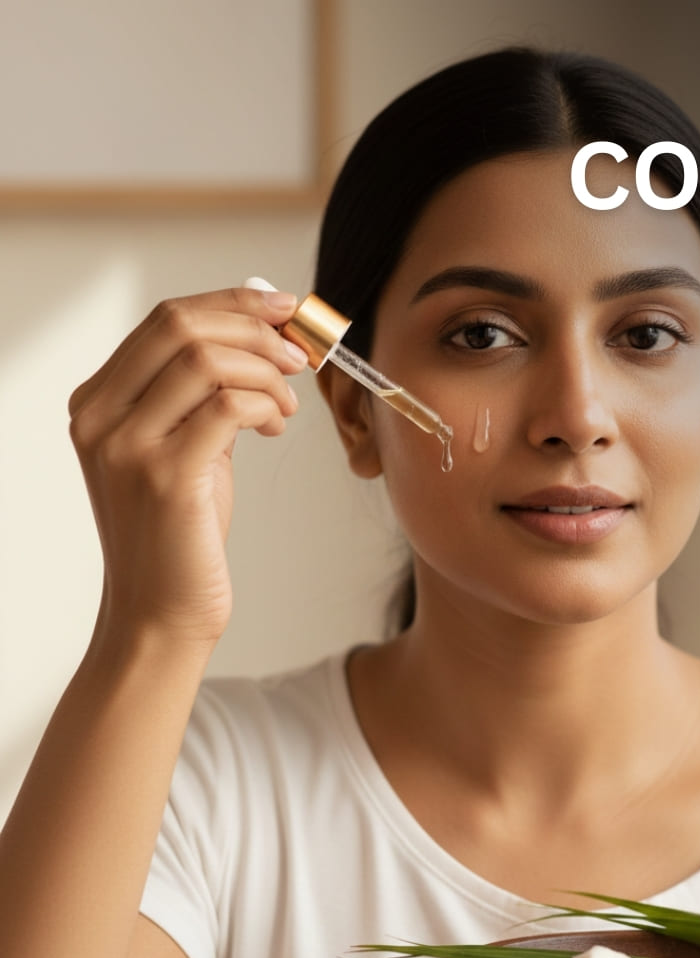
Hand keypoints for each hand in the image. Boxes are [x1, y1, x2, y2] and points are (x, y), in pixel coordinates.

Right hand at [68, 286, 305, 643]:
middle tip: (299, 355)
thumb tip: (266, 336)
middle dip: (256, 328)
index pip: (166, 318)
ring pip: (207, 360)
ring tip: (287, 407)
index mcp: (97, 400)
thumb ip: (206, 395)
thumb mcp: (186, 447)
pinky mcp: (164, 476)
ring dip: (267, 374)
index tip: (285, 309)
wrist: (161, 610)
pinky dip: (266, 406)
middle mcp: (99, 415)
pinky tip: (276, 429)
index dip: (234, 303)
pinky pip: (228, 407)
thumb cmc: (181, 530)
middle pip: (181, 325)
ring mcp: (125, 445)